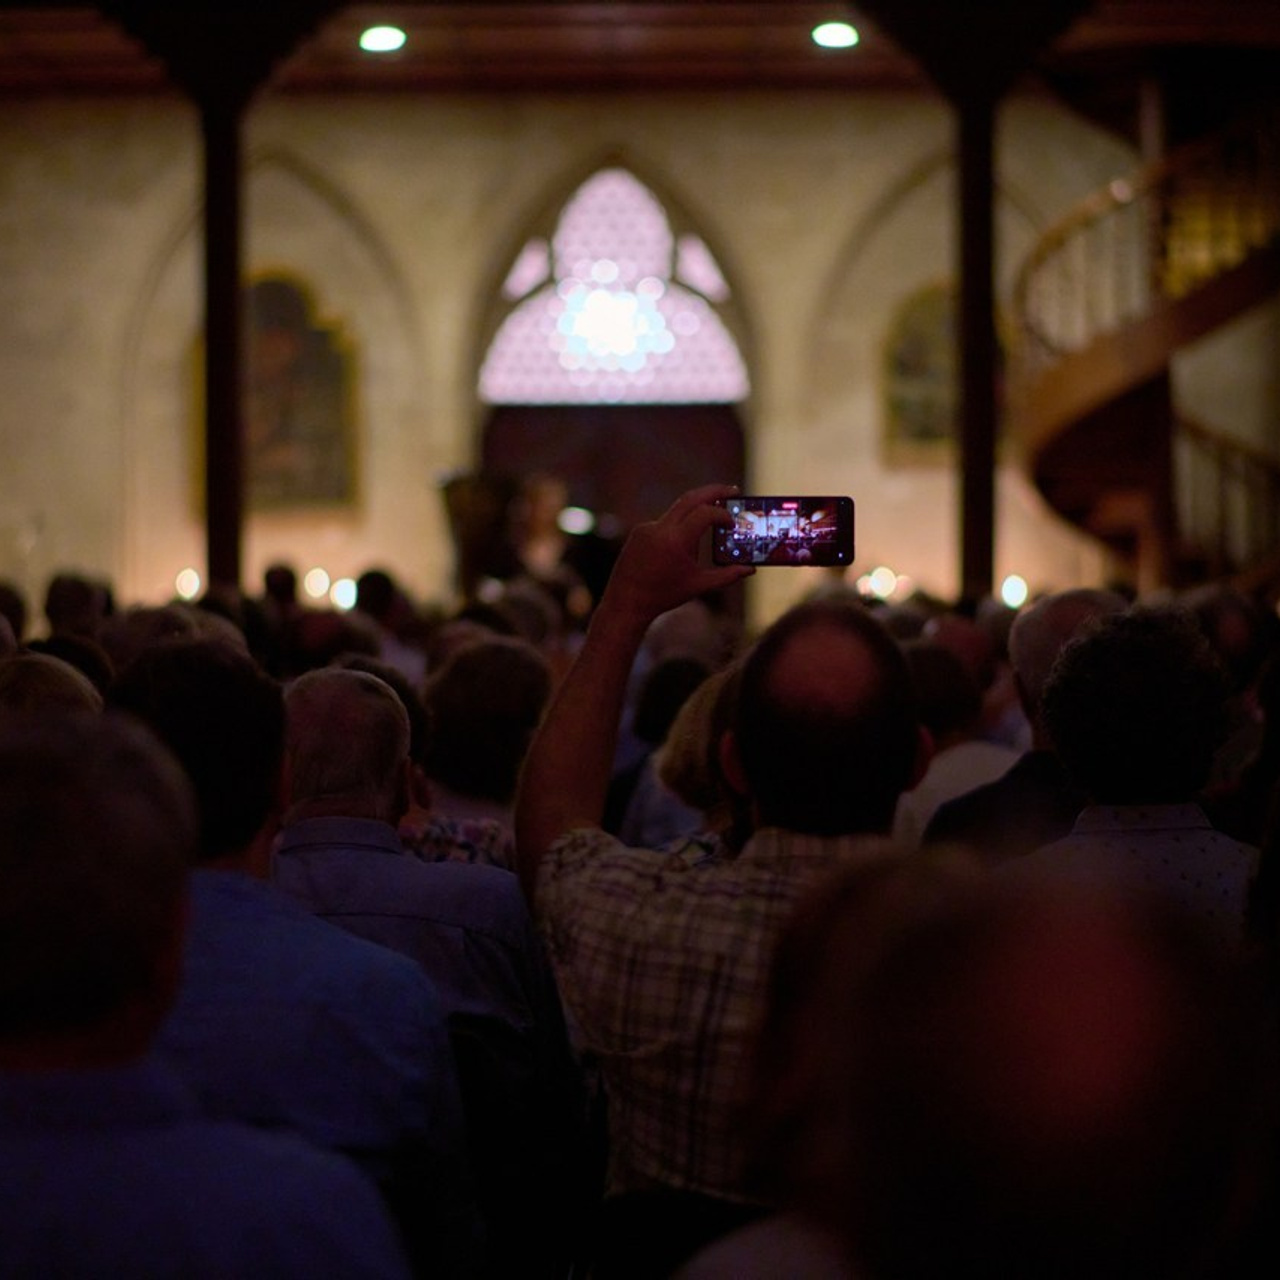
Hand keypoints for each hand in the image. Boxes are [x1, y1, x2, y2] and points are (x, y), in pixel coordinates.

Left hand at [599, 484, 753, 626]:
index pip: (705, 512)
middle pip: (691, 498)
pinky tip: (676, 553)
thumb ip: (727, 576)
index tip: (732, 524)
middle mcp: (660, 529)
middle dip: (714, 491)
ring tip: (701, 541)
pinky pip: (664, 523)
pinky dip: (678, 529)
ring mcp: (647, 527)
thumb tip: (750, 570)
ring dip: (695, 515)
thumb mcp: (699, 585)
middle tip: (732, 491)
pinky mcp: (639, 531)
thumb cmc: (664, 595)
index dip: (723, 515)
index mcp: (676, 541)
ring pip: (678, 512)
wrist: (626, 603)